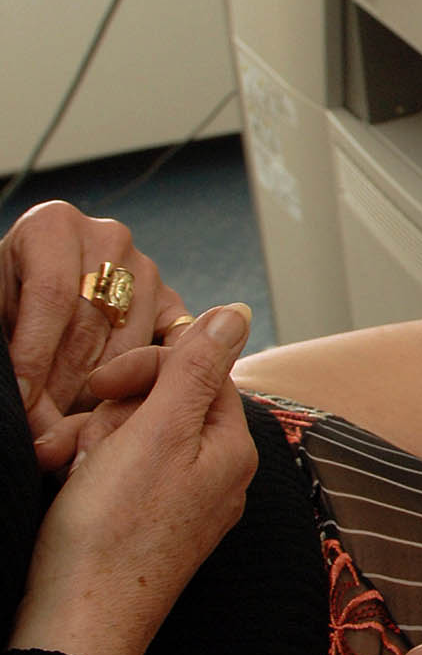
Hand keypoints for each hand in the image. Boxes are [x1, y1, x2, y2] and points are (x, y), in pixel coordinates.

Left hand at [3, 201, 189, 436]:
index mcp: (53, 225)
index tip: (25, 401)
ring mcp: (147, 272)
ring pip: (129, 345)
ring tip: (70, 429)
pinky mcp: (172, 304)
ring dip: (98, 395)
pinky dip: (147, 386)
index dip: (36, 354)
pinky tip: (119, 414)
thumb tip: (23, 398)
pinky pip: (169, 352)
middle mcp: (107, 240)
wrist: (28, 293)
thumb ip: (8, 348)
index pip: (52, 295)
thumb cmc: (6, 303)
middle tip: (43, 428)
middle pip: (90, 325)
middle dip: (62, 385)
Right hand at [9, 303, 257, 654]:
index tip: (100, 385)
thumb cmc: (112, 533)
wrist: (77, 625)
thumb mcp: (155, 433)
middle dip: (109, 415)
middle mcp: (217, 475)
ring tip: (65, 473)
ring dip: (88, 444)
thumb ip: (196, 367)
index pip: (198, 370)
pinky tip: (65, 492)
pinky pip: (117, 476)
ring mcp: (182, 504)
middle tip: (80, 447)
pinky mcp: (145, 527)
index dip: (143, 369)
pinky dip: (86, 475)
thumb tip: (237, 312)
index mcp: (231, 448)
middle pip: (160, 404)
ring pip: (130, 438)